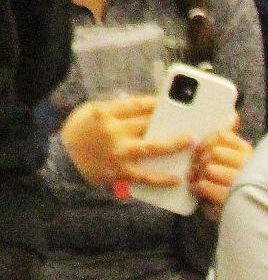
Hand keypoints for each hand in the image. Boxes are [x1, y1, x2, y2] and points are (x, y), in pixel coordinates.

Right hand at [60, 95, 192, 188]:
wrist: (63, 160)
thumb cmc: (80, 133)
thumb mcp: (92, 112)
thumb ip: (118, 109)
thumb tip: (146, 107)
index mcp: (105, 113)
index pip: (138, 104)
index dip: (158, 102)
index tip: (175, 101)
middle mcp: (113, 132)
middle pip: (148, 123)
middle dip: (171, 120)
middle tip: (193, 119)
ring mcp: (118, 154)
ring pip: (151, 148)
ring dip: (173, 144)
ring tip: (191, 142)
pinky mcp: (120, 173)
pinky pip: (145, 176)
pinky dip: (161, 179)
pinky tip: (177, 178)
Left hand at [188, 114, 249, 220]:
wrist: (245, 217)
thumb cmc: (236, 187)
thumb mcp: (236, 162)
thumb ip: (231, 140)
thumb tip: (231, 114)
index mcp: (248, 153)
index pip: (223, 136)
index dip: (205, 141)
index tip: (199, 150)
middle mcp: (248, 166)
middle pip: (214, 152)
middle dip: (199, 159)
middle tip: (194, 167)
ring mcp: (240, 183)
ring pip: (209, 168)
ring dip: (198, 174)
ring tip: (196, 179)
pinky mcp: (229, 200)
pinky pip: (206, 185)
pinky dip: (198, 187)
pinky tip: (198, 190)